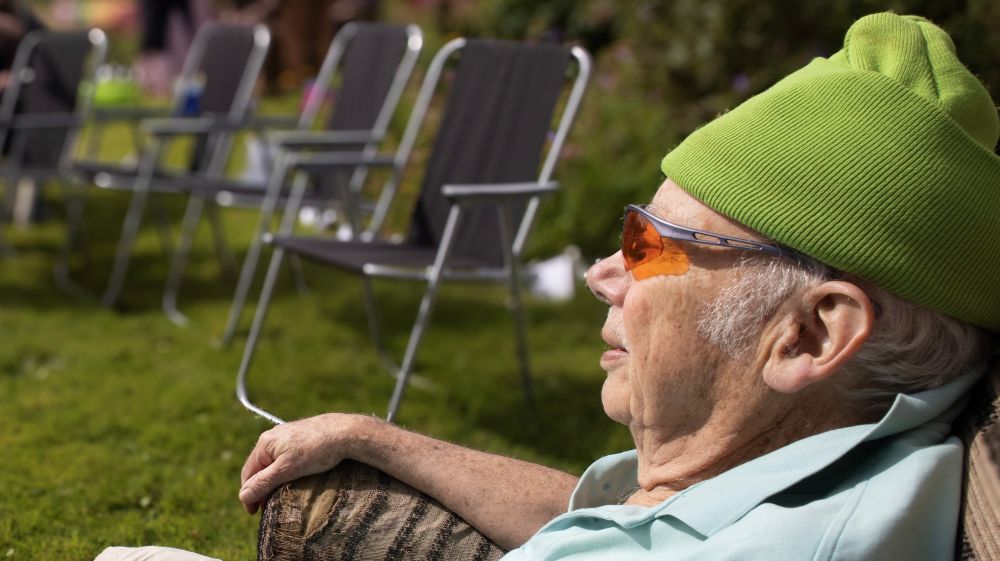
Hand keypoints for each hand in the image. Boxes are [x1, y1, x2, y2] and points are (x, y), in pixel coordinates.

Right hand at [238, 413, 378, 513]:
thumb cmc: (316, 449)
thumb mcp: (287, 469)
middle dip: (261, 489)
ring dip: (273, 482)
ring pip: (273, 465)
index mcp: (265, 443)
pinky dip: (284, 474)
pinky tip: (293, 482)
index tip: (255, 513)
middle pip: (260, 469)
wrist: (345, 432)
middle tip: (267, 509)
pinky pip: (286, 460)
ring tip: (279, 498)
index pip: (248, 473)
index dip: (249, 495)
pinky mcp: (301, 440)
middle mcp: (273, 438)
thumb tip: (243, 496)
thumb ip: (264, 482)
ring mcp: (287, 437)